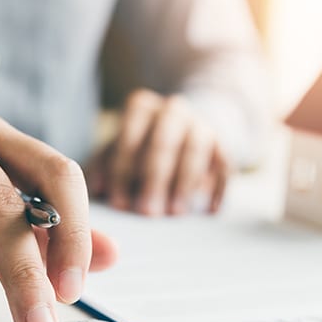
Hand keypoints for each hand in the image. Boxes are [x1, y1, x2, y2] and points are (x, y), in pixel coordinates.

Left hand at [87, 89, 228, 215]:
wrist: (184, 129)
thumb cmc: (141, 146)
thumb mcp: (118, 150)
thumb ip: (104, 166)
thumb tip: (96, 189)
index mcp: (141, 108)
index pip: (130, 135)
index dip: (123, 171)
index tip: (119, 204)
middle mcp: (173, 110)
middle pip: (164, 142)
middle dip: (155, 179)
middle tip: (148, 212)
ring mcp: (201, 125)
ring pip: (196, 150)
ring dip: (185, 183)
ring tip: (175, 213)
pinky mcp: (224, 145)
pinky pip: (225, 165)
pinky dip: (218, 188)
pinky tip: (209, 211)